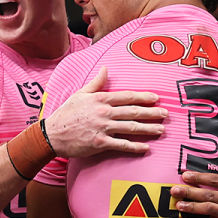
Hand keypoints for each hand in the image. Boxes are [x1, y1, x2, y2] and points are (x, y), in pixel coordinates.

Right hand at [45, 66, 166, 157]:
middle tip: (165, 114)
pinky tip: (146, 148)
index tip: (156, 98)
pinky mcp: (100, 143)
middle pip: (133, 112)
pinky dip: (135, 147)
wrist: (52, 134)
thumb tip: (105, 68)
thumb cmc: (66, 114)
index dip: (143, 97)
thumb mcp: (79, 94)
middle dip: (152, 112)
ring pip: (131, 128)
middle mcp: (104, 113)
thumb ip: (96, 82)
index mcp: (100, 99)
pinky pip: (122, 145)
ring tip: (160, 129)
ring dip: (148, 129)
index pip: (127, 96)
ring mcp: (103, 128)